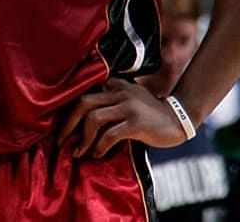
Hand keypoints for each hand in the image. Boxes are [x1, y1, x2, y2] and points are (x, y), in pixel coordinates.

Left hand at [58, 79, 187, 157]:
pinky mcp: (136, 123)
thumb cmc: (148, 112)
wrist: (179, 118)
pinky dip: (100, 146)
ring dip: (83, 138)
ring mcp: (128, 106)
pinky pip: (110, 135)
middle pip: (83, 103)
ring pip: (93, 119)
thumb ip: (109, 100)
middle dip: (68, 124)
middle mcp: (118, 91)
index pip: (83, 93)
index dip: (68, 111)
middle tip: (60, 140)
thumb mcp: (128, 98)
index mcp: (114, 84)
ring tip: (78, 152)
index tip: (61, 127)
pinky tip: (97, 154)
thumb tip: (79, 120)